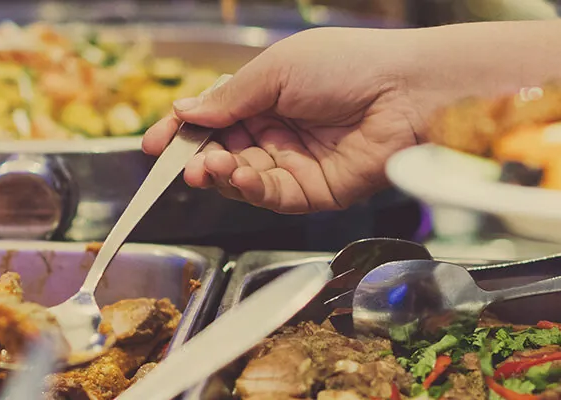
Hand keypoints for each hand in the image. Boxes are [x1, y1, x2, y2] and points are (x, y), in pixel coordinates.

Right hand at [141, 27, 437, 213]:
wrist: (407, 91)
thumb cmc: (350, 64)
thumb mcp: (275, 70)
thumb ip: (229, 98)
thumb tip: (186, 112)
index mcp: (270, 95)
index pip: (215, 119)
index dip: (184, 132)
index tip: (153, 144)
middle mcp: (281, 131)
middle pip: (224, 153)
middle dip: (198, 159)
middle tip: (178, 163)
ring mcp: (297, 163)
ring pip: (243, 180)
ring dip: (221, 176)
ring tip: (206, 168)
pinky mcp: (316, 192)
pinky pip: (273, 197)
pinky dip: (250, 189)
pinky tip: (238, 177)